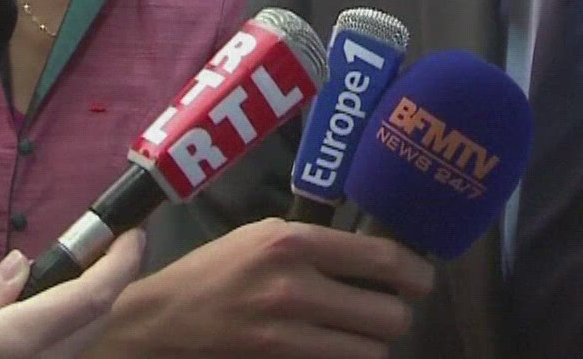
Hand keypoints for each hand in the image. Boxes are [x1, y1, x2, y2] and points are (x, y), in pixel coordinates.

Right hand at [0, 230, 143, 358]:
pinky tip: (47, 315)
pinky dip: (65, 333)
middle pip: (94, 322)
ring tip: (78, 273)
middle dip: (110, 280)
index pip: (87, 301)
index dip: (120, 264)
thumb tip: (21, 266)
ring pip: (80, 345)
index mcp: (5, 346)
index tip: (132, 234)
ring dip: (88, 308)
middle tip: (107, 244)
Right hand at [88, 219, 433, 357]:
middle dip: (398, 316)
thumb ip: (317, 242)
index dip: (416, 274)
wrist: (160, 319)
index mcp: (294, 241)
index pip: (383, 259)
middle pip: (388, 314)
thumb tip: (376, 253)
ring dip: (374, 343)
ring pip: (371, 350)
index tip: (422, 280)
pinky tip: (336, 345)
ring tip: (361, 331)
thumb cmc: (217, 269)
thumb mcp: (264, 235)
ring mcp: (285, 330)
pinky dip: (347, 358)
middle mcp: (294, 285)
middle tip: (392, 310)